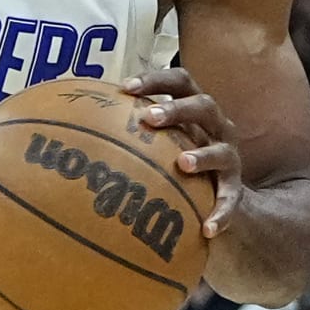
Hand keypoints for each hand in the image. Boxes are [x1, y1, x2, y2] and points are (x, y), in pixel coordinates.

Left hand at [124, 67, 242, 238]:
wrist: (223, 188)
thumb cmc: (179, 153)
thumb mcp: (163, 136)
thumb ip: (131, 126)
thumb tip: (75, 119)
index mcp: (196, 108)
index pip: (179, 81)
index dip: (155, 80)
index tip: (125, 87)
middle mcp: (217, 126)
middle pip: (203, 106)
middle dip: (177, 109)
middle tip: (150, 116)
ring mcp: (228, 156)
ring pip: (221, 151)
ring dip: (203, 155)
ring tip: (182, 163)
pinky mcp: (234, 187)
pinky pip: (230, 200)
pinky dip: (221, 212)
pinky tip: (207, 229)